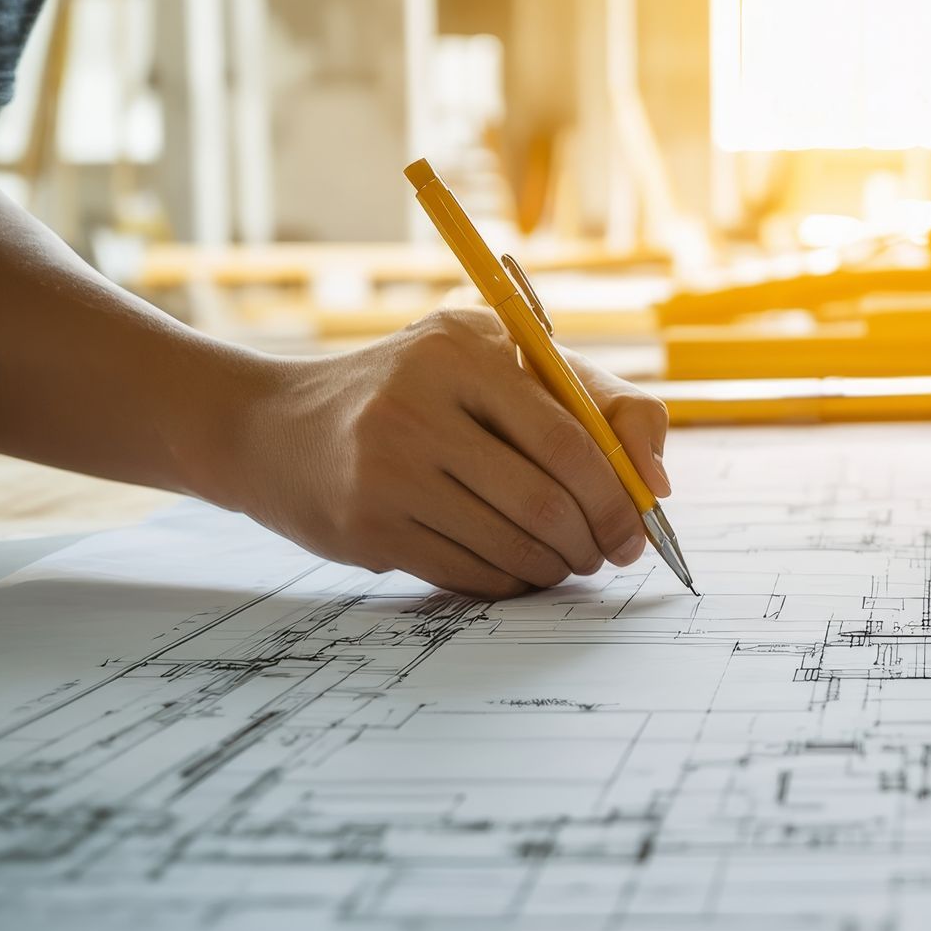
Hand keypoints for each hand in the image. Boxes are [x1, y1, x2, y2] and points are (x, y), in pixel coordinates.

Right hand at [204, 309, 669, 598]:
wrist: (274, 427)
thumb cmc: (413, 391)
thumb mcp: (493, 361)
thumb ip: (590, 400)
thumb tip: (656, 482)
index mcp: (461, 349)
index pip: (570, 440)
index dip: (618, 495)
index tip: (638, 525)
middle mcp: (417, 404)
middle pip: (547, 503)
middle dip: (595, 541)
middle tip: (609, 554)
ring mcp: (386, 468)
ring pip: (514, 546)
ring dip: (557, 567)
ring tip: (566, 560)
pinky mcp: (366, 525)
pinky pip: (471, 573)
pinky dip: (511, 581)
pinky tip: (517, 568)